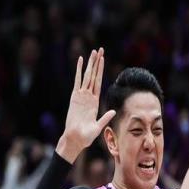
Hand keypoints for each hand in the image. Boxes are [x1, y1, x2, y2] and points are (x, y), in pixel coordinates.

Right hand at [57, 48, 115, 162]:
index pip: (99, 82)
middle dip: (96, 63)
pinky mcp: (74, 97)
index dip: (101, 71)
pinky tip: (81, 60)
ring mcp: (81, 96)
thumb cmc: (86, 136)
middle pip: (93, 76)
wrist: (75, 138)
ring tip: (93, 52)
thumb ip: (106, 117)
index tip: (103, 60)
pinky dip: (79, 70)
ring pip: (87, 76)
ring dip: (90, 64)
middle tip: (100, 49)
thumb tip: (114, 111)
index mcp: (95, 102)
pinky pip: (77, 81)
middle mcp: (88, 97)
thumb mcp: (99, 126)